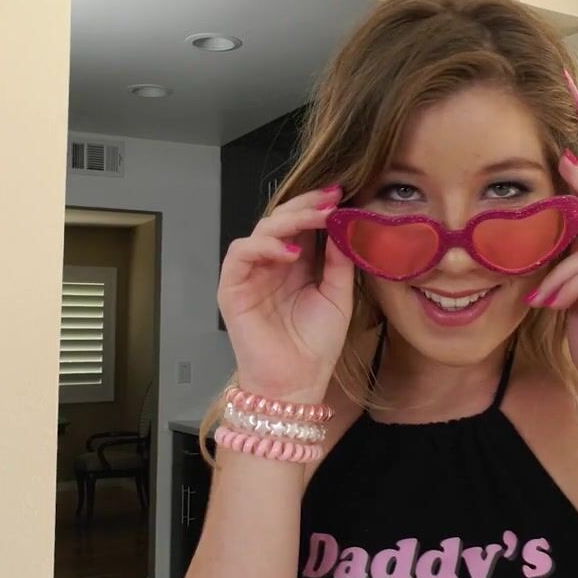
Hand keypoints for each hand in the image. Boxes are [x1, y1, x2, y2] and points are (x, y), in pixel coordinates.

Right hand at [217, 185, 355, 402]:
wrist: (296, 384)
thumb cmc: (316, 345)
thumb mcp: (337, 296)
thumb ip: (339, 261)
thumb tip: (345, 224)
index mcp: (295, 264)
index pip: (302, 224)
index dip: (318, 206)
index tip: (342, 194)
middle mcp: (270, 264)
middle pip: (281, 219)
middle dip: (306, 204)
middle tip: (331, 198)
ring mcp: (250, 274)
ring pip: (260, 230)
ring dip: (288, 219)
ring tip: (317, 218)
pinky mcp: (232, 288)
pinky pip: (240, 254)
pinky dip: (263, 246)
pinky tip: (290, 251)